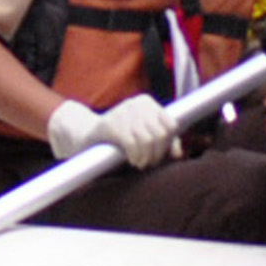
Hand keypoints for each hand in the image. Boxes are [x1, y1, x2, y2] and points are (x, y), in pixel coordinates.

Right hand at [46, 95, 176, 167]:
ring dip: (146, 158)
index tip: (158, 155)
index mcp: (147, 103)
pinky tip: (132, 160)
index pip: (171, 125)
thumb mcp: (143, 137)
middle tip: (148, 162)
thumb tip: (179, 153)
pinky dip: (135, 156)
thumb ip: (164, 143)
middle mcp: (136, 103)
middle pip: (161, 134)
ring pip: (148, 140)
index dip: (168, 144)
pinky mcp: (110, 124)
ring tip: (140, 163)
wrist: (86, 135)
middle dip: (157, 154)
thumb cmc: (119, 138)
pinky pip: (131, 143)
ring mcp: (122, 112)